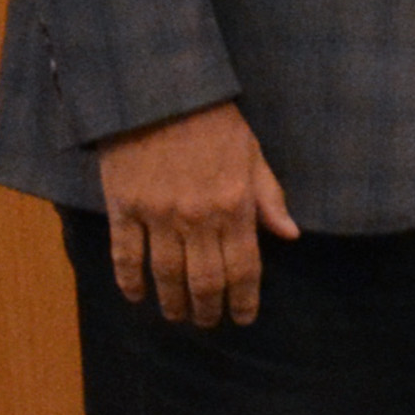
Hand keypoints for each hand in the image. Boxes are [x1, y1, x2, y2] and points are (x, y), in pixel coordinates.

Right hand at [93, 100, 293, 328]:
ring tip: (175, 316)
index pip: (244, 268)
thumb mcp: (252, 154)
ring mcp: (158, 215)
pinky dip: (129, 281)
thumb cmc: (213, 121)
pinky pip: (126, 255)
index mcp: (235, 207)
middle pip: (204, 281)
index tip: (242, 318)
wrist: (160, 92)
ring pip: (165, 275)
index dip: (244, 300)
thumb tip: (290, 235)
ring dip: (171, 303)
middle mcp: (198, 219)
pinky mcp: (124, 207)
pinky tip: (135, 296)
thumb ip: (269, 198)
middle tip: (206, 322)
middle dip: (207, 309)